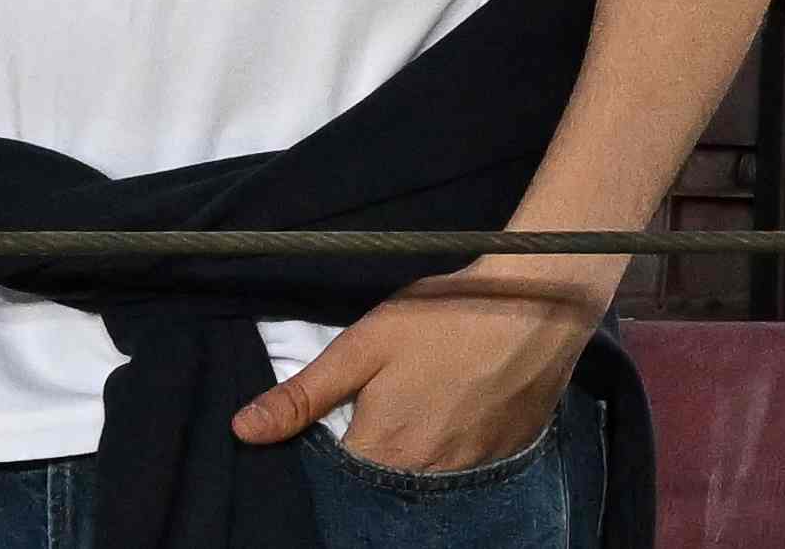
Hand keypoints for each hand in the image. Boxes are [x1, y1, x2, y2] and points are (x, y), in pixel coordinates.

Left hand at [231, 263, 604, 476]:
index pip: (340, 480)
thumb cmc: (447, 315)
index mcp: (383, 451)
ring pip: (430, 483)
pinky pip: (472, 473)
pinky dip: (460, 453)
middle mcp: (426, 475)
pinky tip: (462, 416)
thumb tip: (241, 430)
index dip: (340, 451)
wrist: (543, 296)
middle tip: (393, 410)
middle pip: (387, 487)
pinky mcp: (510, 455)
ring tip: (427, 413)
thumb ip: (304, 394)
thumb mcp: (366, 343)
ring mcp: (474, 470)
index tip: (352, 420)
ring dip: (420, 459)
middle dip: (381, 459)